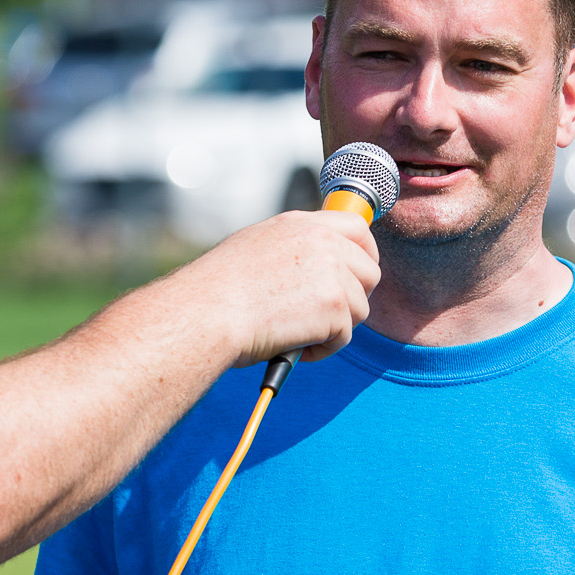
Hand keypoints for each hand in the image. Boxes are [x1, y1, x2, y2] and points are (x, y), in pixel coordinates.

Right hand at [185, 209, 378, 366]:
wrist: (204, 313)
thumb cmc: (214, 291)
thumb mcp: (254, 248)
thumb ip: (290, 248)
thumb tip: (308, 267)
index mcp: (300, 224)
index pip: (357, 228)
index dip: (364, 254)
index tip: (356, 275)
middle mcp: (322, 241)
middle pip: (370, 271)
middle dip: (355, 298)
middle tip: (327, 316)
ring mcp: (332, 272)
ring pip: (359, 308)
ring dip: (334, 328)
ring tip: (296, 333)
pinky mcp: (335, 305)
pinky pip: (345, 336)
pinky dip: (322, 349)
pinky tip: (293, 345)